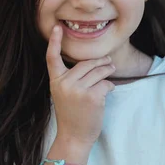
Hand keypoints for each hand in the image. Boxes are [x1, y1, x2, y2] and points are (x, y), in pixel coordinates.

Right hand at [46, 25, 115, 146]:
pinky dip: (110, 86)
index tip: (58, 28)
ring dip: (109, 69)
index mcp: (56, 81)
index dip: (55, 42)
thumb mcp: (65, 93)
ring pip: (98, 71)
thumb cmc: (72, 114)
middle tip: (109, 62)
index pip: (52, 58)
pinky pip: (106, 83)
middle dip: (101, 62)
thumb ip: (73, 78)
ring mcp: (77, 90)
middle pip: (86, 63)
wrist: (74, 137)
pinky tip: (108, 91)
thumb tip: (96, 61)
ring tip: (112, 70)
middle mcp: (65, 83)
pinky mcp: (92, 96)